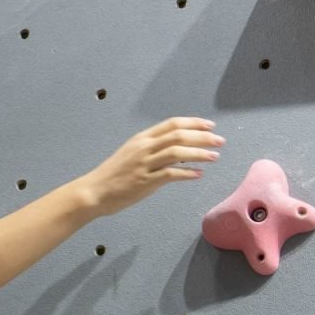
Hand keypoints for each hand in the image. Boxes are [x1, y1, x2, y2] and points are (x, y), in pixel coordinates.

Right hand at [75, 118, 221, 218]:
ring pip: (177, 152)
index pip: (172, 124)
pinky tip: (198, 175)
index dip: (193, 123)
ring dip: (199, 153)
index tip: (210, 126)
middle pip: (179, 135)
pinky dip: (187, 173)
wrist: (94, 191)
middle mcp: (144, 147)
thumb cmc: (113, 175)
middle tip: (220, 141)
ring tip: (214, 156)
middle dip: (202, 137)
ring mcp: (144, 164)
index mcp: (142, 138)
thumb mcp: (132, 155)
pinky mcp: (145, 181)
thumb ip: (153, 150)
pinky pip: (171, 174)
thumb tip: (179, 152)